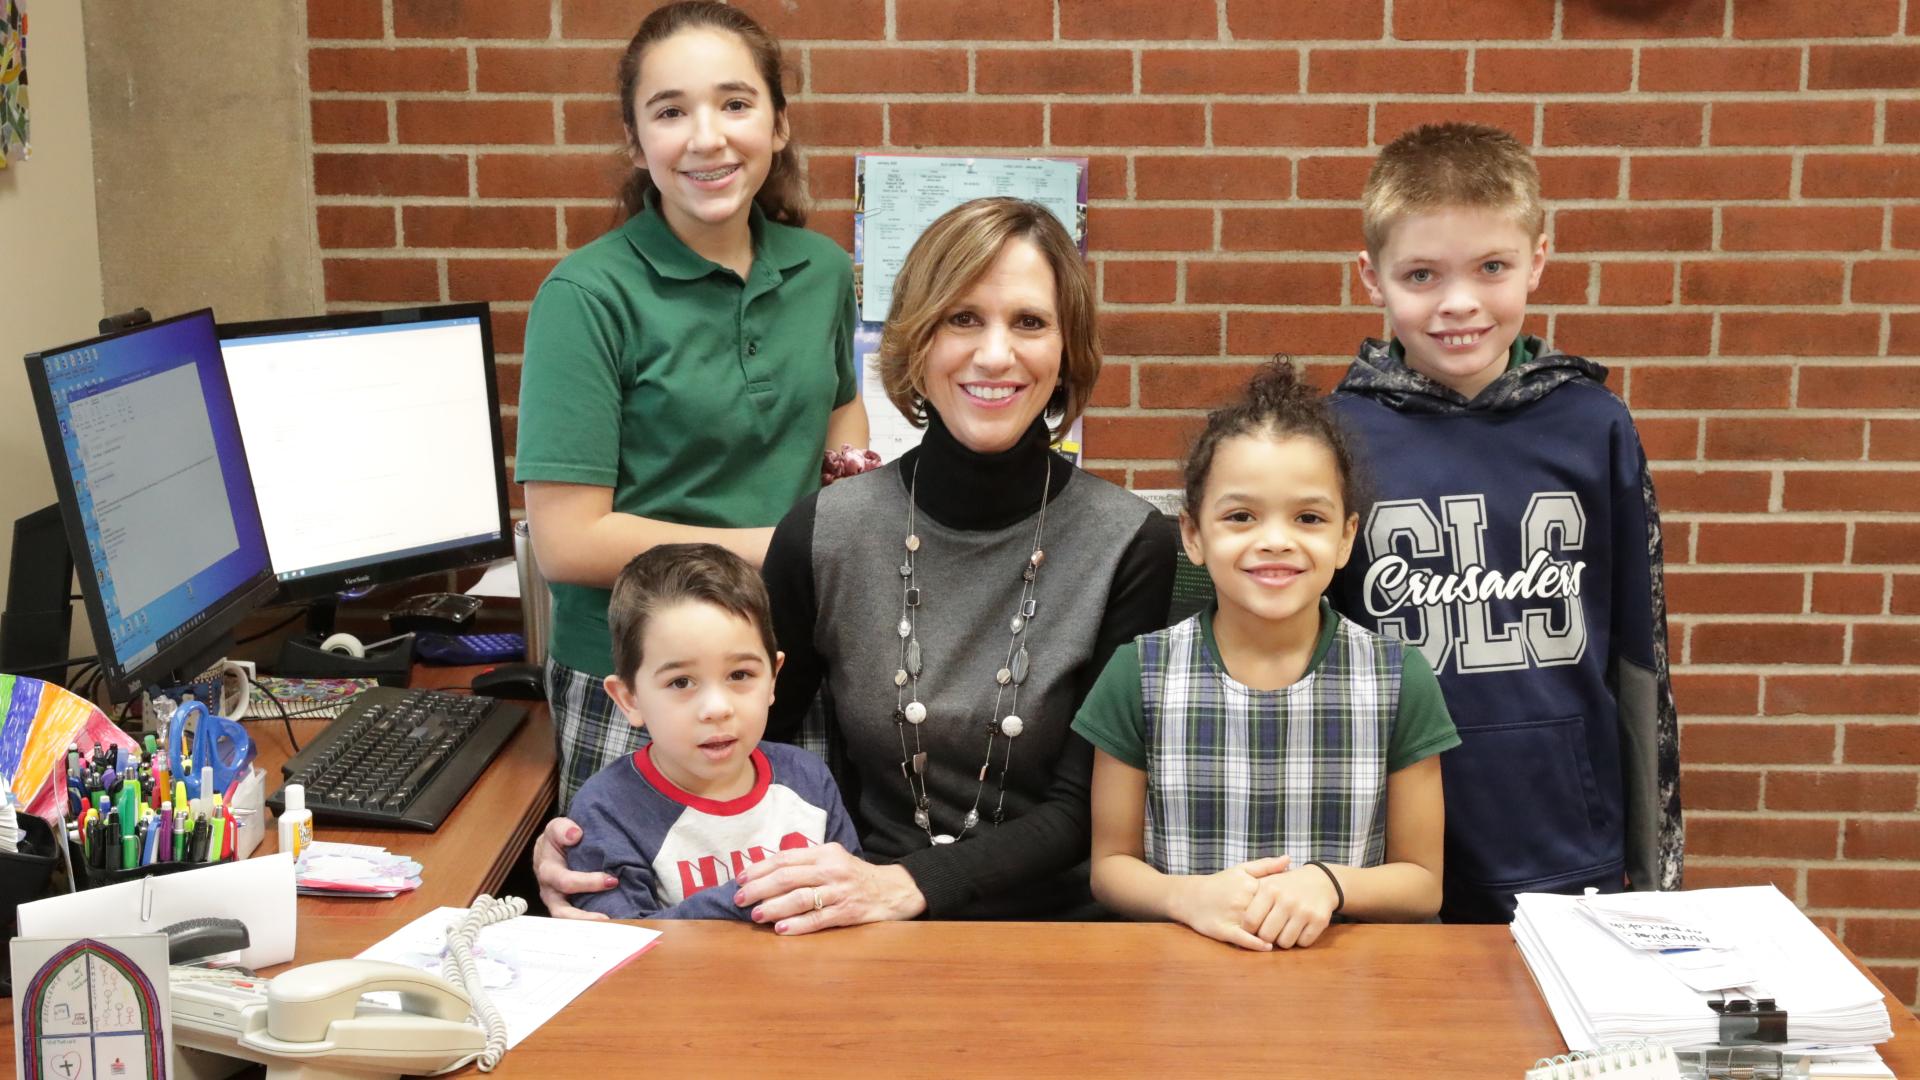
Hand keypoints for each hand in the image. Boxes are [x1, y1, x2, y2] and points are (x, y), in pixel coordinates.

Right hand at [532, 816, 615, 920]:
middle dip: (585, 916)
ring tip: (609, 927)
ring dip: (588, 926)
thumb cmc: (557, 838)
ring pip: (568, 923)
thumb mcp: (556, 827)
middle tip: (608, 918)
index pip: (565, 881)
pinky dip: (591, 925)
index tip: (611, 880)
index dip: (588, 883)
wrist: (555, 847)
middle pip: (563, 911)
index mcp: (547, 871)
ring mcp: (558, 903)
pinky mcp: (568, 908)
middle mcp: (550, 892)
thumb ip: (563, 828)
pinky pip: (577, 921)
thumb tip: (575, 835)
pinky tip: (610, 925)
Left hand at [731, 843, 926, 934]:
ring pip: (800, 898)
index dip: (760, 868)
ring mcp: (840, 892)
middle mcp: (831, 869)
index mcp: (825, 852)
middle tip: (739, 899)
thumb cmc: (854, 876)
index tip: (740, 878)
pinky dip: (798, 925)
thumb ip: (805, 862)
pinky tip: (781, 929)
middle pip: (788, 877)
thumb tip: (765, 873)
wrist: (893, 890)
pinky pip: (818, 919)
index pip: (785, 858)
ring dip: (774, 907)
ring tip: (756, 915)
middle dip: (759, 888)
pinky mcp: (848, 913)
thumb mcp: (833, 859)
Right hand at [1168, 856, 1292, 950]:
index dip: (1288, 902)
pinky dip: (1256, 943)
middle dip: (1282, 919)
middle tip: (1295, 925)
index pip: (1276, 896)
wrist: (1190, 896)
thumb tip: (1289, 859)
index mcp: (1249, 885)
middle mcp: (1241, 900)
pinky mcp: (1223, 930)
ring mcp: (1232, 916)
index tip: (1298, 906)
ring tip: (1285, 937)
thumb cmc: (1220, 883)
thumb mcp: (1242, 870)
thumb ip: (1266, 866)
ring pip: (1258, 927)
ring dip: (1272, 933)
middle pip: (1269, 913)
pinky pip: (1242, 939)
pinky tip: (1267, 946)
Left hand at [1243, 865, 1340, 948]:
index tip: (1253, 928)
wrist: (1321, 880)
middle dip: (1267, 937)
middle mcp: (1286, 900)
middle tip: (1271, 930)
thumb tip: (1237, 922)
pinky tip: (1300, 928)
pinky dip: (1300, 940)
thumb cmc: (1287, 885)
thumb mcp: (1267, 880)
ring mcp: (1304, 910)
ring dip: (1284, 940)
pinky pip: (1303, 943)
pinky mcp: (1319, 920)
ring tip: (1285, 928)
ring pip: (1285, 943)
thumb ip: (1249, 897)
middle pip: (1267, 936)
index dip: (1249, 929)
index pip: (1250, 921)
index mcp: (1269, 889)